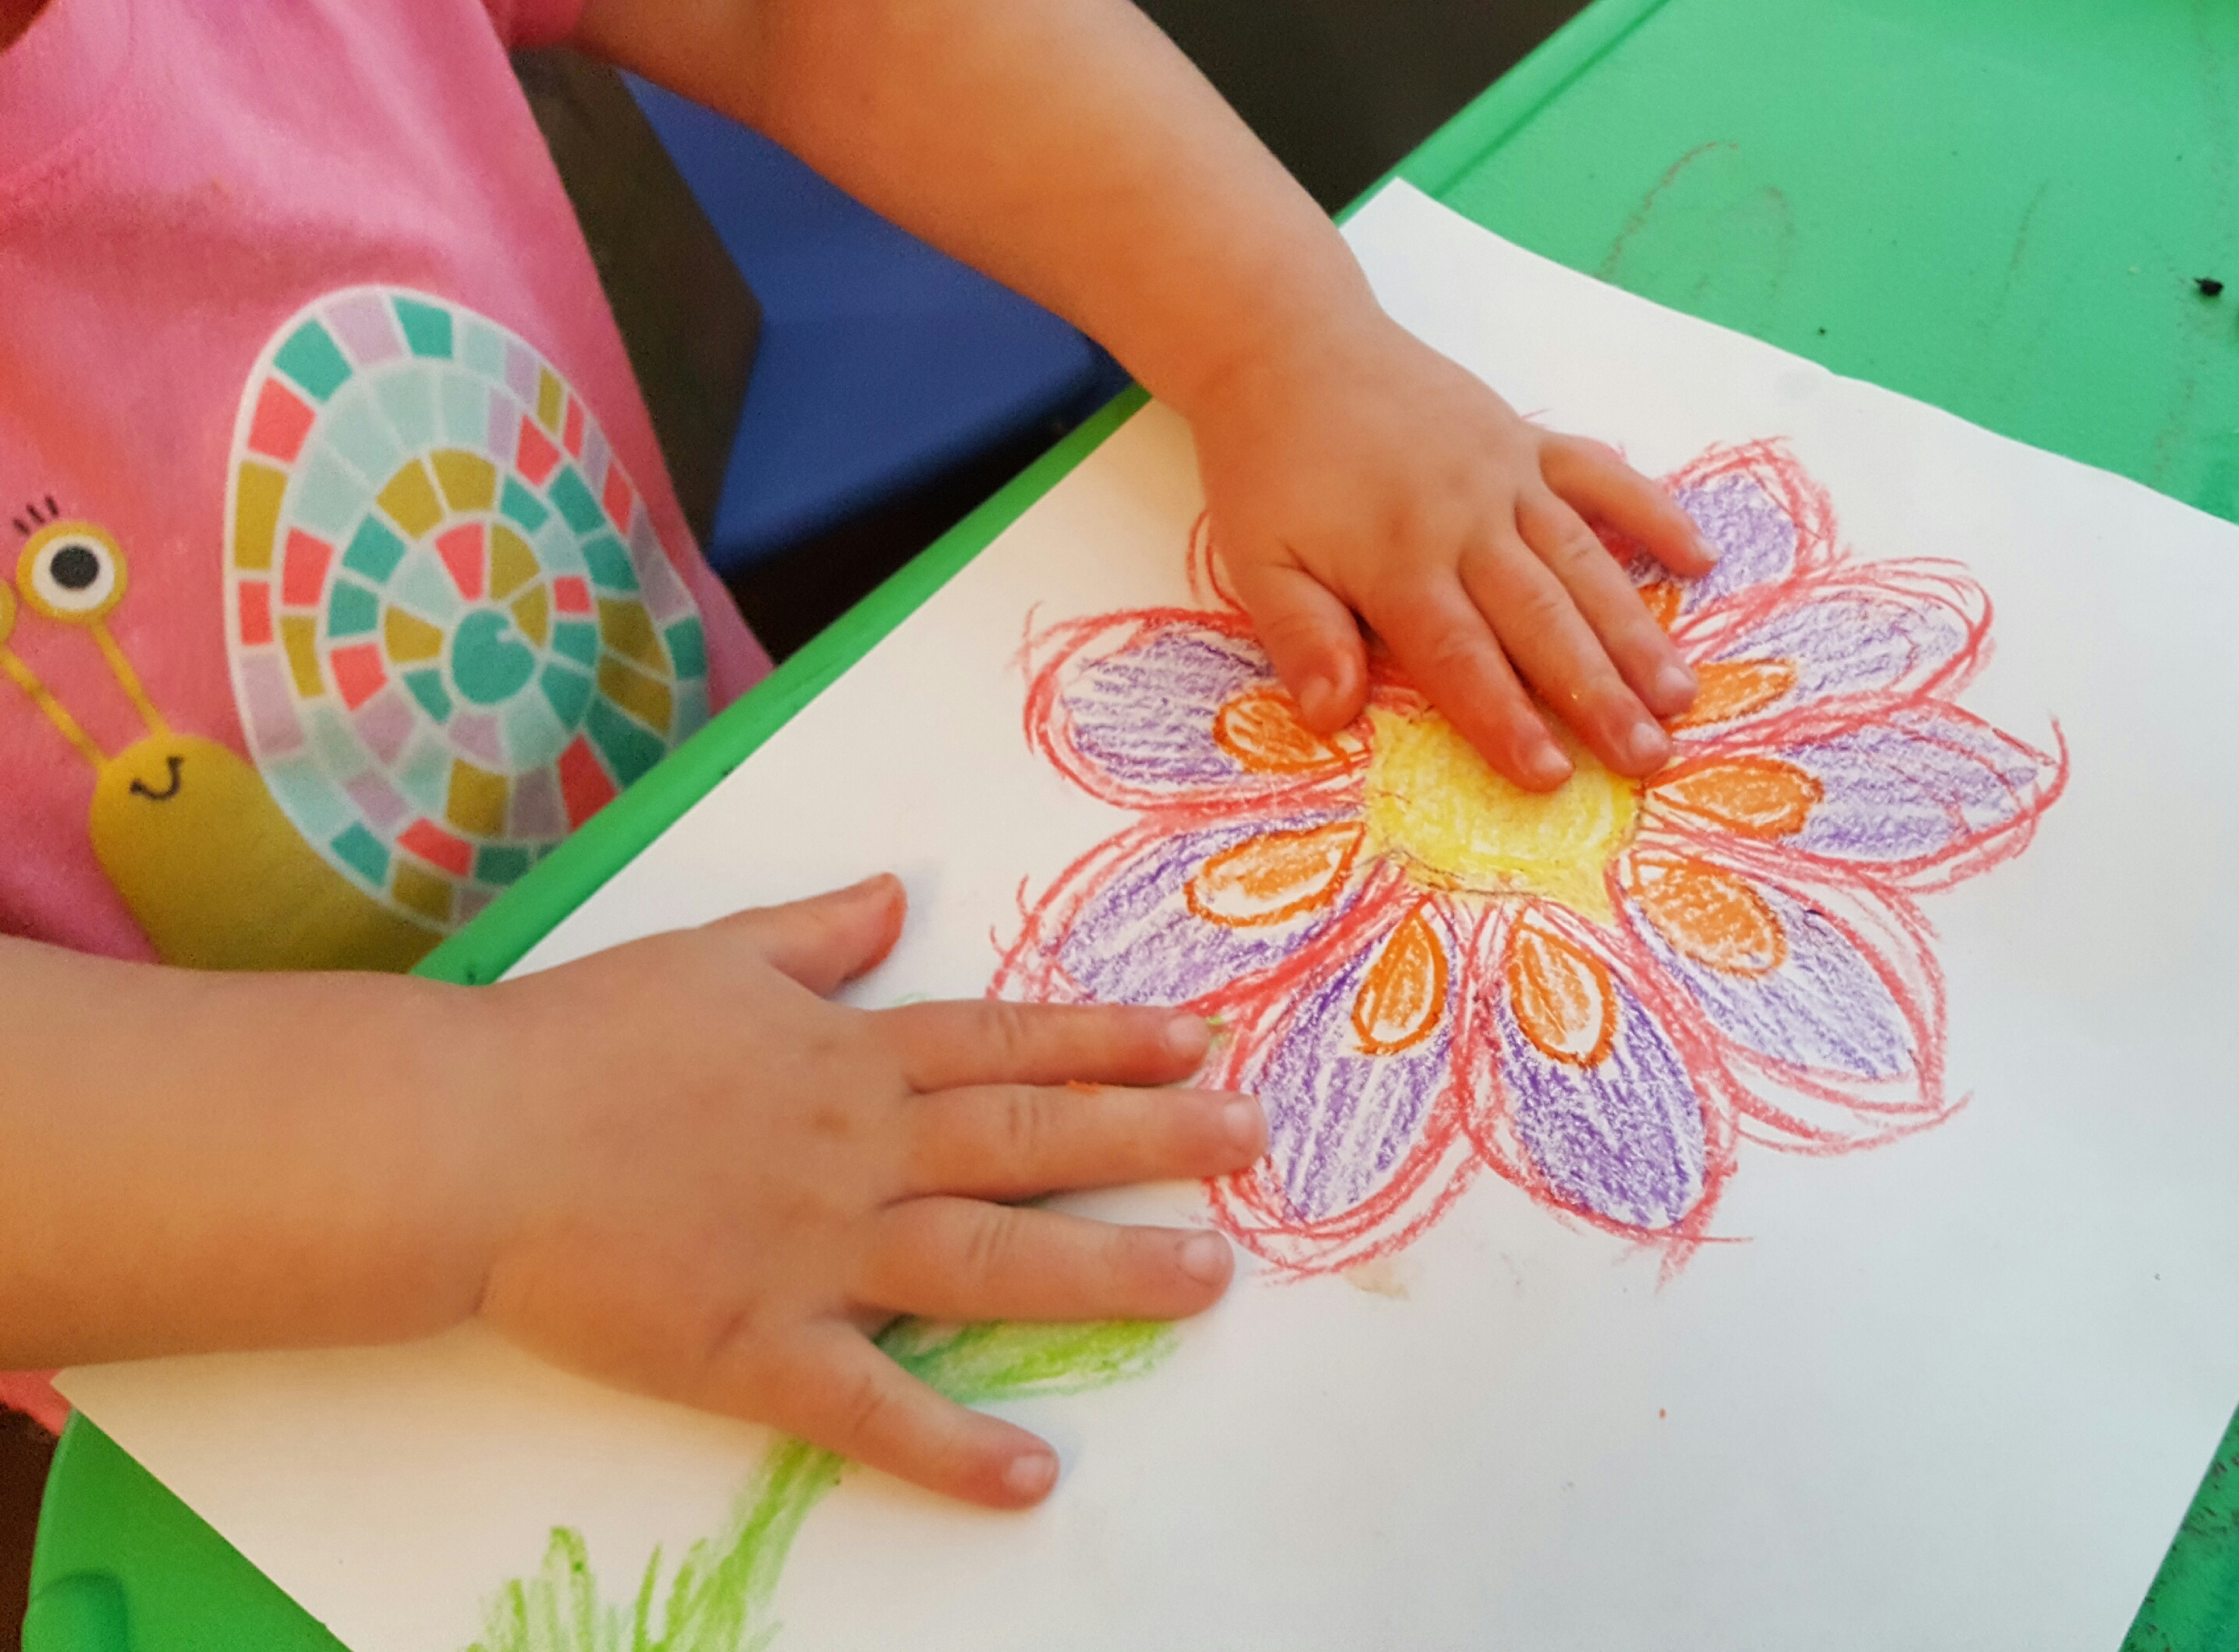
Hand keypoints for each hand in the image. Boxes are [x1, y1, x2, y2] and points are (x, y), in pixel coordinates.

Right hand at [469, 875, 1261, 1507]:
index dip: (1109, 1042)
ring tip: (1206, 1282)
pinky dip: (950, 1445)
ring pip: (984, 1260)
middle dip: (1151, 1139)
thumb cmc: (579, 1041)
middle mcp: (854, 1148)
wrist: (461, 1137)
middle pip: (1027, 1140)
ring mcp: (813, 1251)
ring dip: (1101, 1273)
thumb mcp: (710, 956)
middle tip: (1255, 1141)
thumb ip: (816, 933)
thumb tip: (895, 892)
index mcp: (845, 1056)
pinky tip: (1031, 1477)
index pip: (1005, 1042)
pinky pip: (868, 1405)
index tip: (1202, 1041)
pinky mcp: (753, 1347)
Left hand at [1185, 307, 1717, 788]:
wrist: (1291, 346)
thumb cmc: (1271, 466)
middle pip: (1541, 620)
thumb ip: (1301, 637)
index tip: (1551, 777)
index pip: (1461, 656)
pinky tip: (1699, 560)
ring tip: (1679, 693)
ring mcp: (1506, 475)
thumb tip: (1331, 716)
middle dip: (1597, 695)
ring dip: (1635, 630)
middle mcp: (1465, 520)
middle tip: (1648, 756)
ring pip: (1584, 562)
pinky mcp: (1526, 440)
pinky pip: (1601, 476)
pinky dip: (1653, 513)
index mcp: (1397, 561)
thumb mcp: (1257, 559)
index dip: (1506, 719)